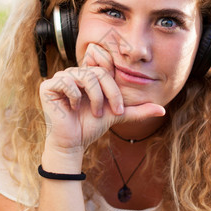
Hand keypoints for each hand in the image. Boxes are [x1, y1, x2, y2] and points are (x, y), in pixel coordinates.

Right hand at [39, 44, 165, 151]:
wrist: (74, 143)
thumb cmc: (92, 127)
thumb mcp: (118, 115)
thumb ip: (137, 110)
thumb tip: (162, 110)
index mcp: (89, 76)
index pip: (105, 67)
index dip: (113, 86)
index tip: (117, 107)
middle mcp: (74, 73)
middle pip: (98, 73)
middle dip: (109, 94)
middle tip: (112, 112)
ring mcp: (60, 78)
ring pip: (85, 76)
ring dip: (95, 97)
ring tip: (95, 113)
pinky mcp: (48, 86)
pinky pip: (67, 82)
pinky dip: (75, 97)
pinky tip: (73, 108)